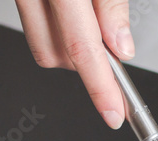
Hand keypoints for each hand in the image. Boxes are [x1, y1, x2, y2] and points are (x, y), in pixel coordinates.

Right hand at [14, 0, 132, 127]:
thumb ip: (111, 6)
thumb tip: (122, 48)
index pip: (81, 48)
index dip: (100, 88)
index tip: (114, 113)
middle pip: (53, 56)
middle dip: (85, 62)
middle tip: (110, 42)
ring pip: (42, 46)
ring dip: (70, 46)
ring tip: (89, 16)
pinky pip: (36, 27)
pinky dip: (58, 29)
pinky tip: (72, 11)